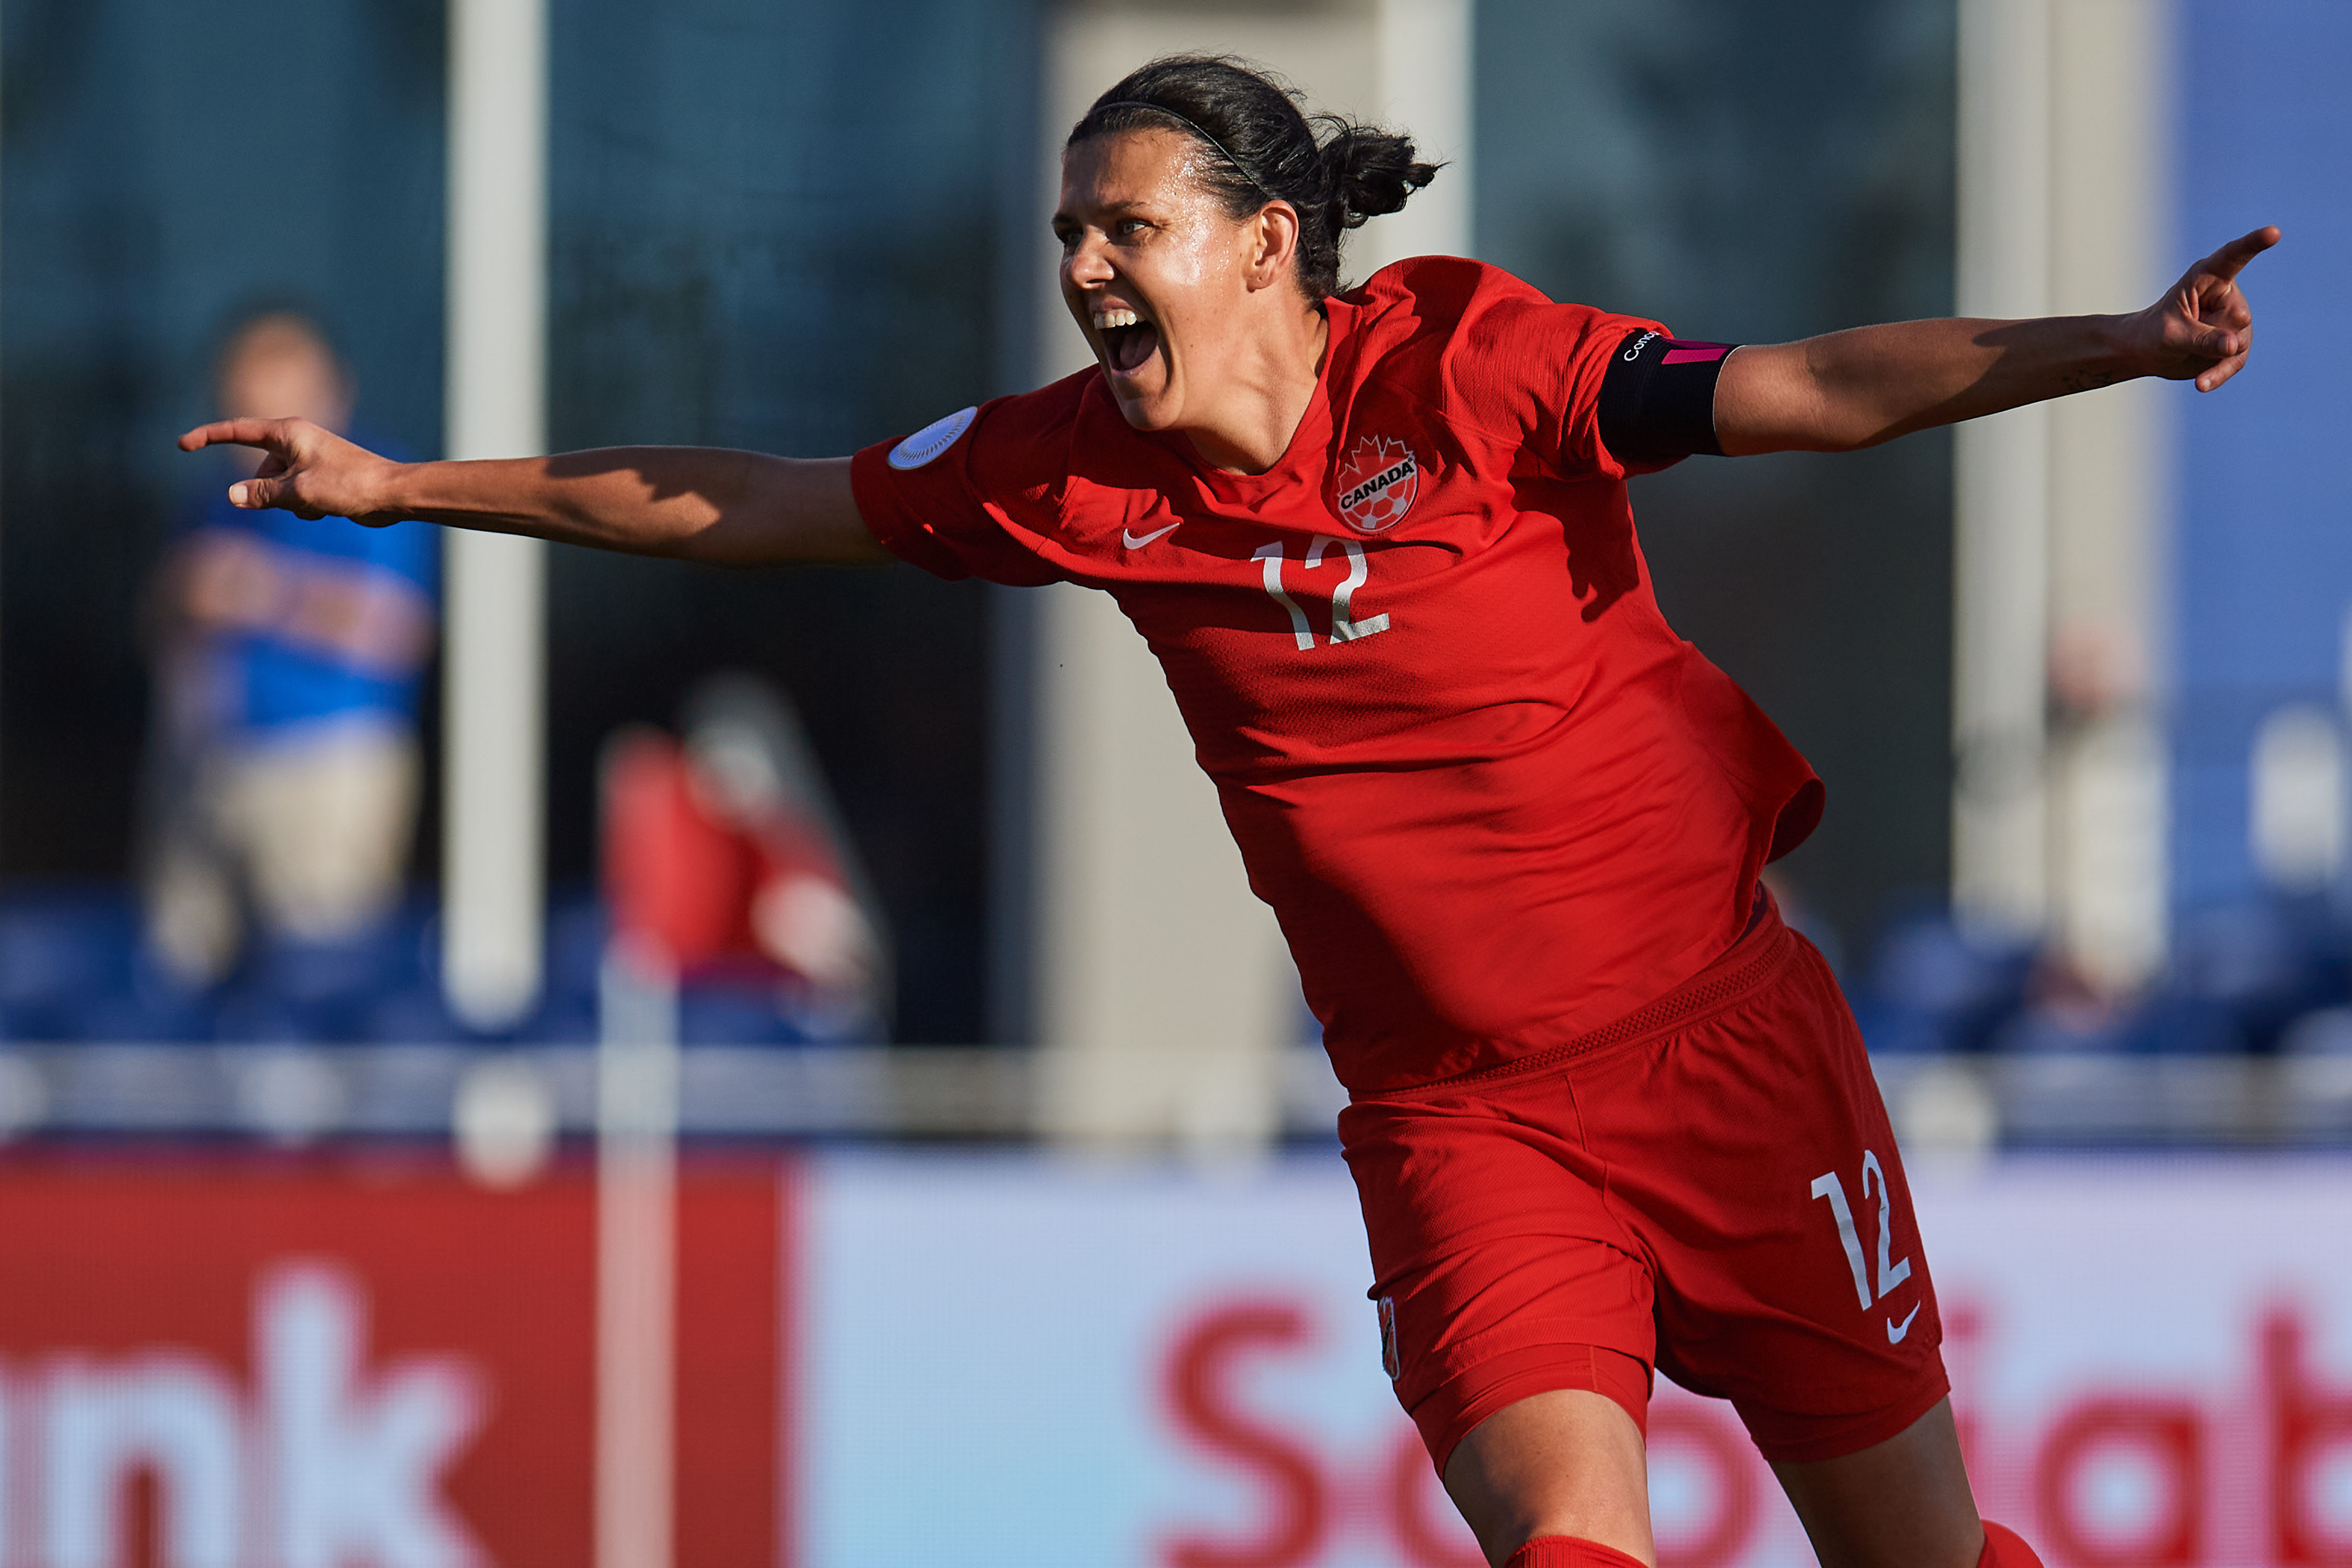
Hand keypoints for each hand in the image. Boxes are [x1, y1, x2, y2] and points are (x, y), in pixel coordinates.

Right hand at [175, 417, 407, 526]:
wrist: (391, 494)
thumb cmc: (349, 485)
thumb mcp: (298, 491)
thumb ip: (262, 493)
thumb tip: (232, 496)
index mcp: (288, 433)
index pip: (237, 431)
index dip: (207, 437)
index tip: (182, 444)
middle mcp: (296, 442)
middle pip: (259, 470)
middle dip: (268, 492)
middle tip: (298, 500)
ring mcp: (307, 461)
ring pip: (276, 488)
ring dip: (289, 503)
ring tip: (319, 503)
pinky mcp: (318, 479)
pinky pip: (294, 497)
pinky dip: (304, 508)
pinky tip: (328, 510)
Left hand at [2128, 225, 2278, 392]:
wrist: (2145, 354)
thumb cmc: (2152, 334)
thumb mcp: (2171, 335)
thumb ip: (2203, 339)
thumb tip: (2235, 345)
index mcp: (2206, 277)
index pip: (2234, 257)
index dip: (2254, 244)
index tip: (2273, 232)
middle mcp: (2226, 295)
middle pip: (2238, 315)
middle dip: (2214, 334)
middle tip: (2184, 336)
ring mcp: (2233, 319)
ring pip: (2240, 340)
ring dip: (2215, 356)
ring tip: (2188, 359)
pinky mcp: (2233, 342)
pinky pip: (2235, 360)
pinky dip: (2218, 373)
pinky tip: (2201, 385)